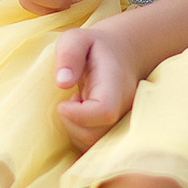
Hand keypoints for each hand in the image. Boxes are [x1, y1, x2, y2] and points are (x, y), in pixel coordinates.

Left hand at [51, 16, 144, 147]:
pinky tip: (80, 115)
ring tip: (76, 105)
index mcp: (116, 86)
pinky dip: (79, 135)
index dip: (78, 113)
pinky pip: (93, 147)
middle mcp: (125, 110)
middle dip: (71, 122)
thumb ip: (69, 55)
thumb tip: (62, 83)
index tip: (65, 100)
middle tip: (70, 99)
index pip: (104, 112)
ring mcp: (122, 124)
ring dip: (74, 128)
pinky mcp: (115, 133)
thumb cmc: (93, 47)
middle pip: (95, 135)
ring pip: (92, 145)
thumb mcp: (76, 39)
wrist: (121, 55)